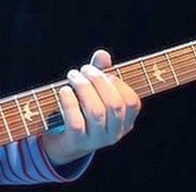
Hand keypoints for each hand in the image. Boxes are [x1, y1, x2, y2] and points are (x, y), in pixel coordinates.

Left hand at [42, 49, 140, 165]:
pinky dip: (69, 102)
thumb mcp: (94, 91)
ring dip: (83, 88)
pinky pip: (76, 122)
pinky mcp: (77, 141)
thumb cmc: (82, 109)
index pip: (131, 102)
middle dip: (97, 80)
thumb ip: (100, 72)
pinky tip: (64, 90)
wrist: (64, 140)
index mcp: (125, 121)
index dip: (118, 82)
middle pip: (113, 104)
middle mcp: (114, 133)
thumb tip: (103, 54)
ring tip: (72, 76)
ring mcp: (96, 139)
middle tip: (82, 70)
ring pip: (95, 111)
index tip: (103, 72)